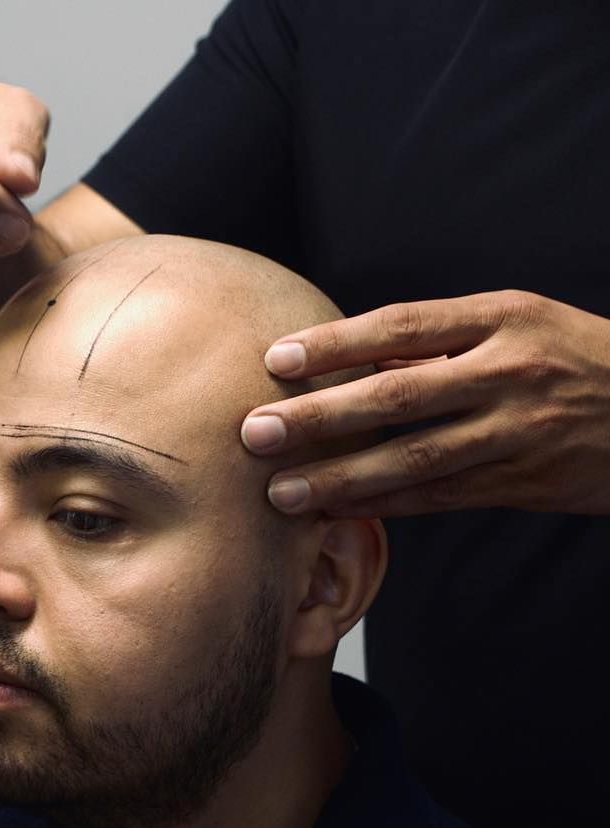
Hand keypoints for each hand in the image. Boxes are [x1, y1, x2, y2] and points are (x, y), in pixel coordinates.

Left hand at [239, 290, 609, 516]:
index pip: (401, 326)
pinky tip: (334, 510)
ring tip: (280, 492)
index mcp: (502, 317)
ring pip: (415, 458)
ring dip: (340, 478)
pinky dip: (383, 505)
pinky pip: (440, 496)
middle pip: (397, 395)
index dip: (334, 343)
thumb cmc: (571, 356)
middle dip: (319, 417)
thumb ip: (436, 343)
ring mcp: (520, 431)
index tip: (275, 359)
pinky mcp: (526, 481)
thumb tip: (345, 359)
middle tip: (255, 432)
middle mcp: (510, 371)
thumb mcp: (515, 324)